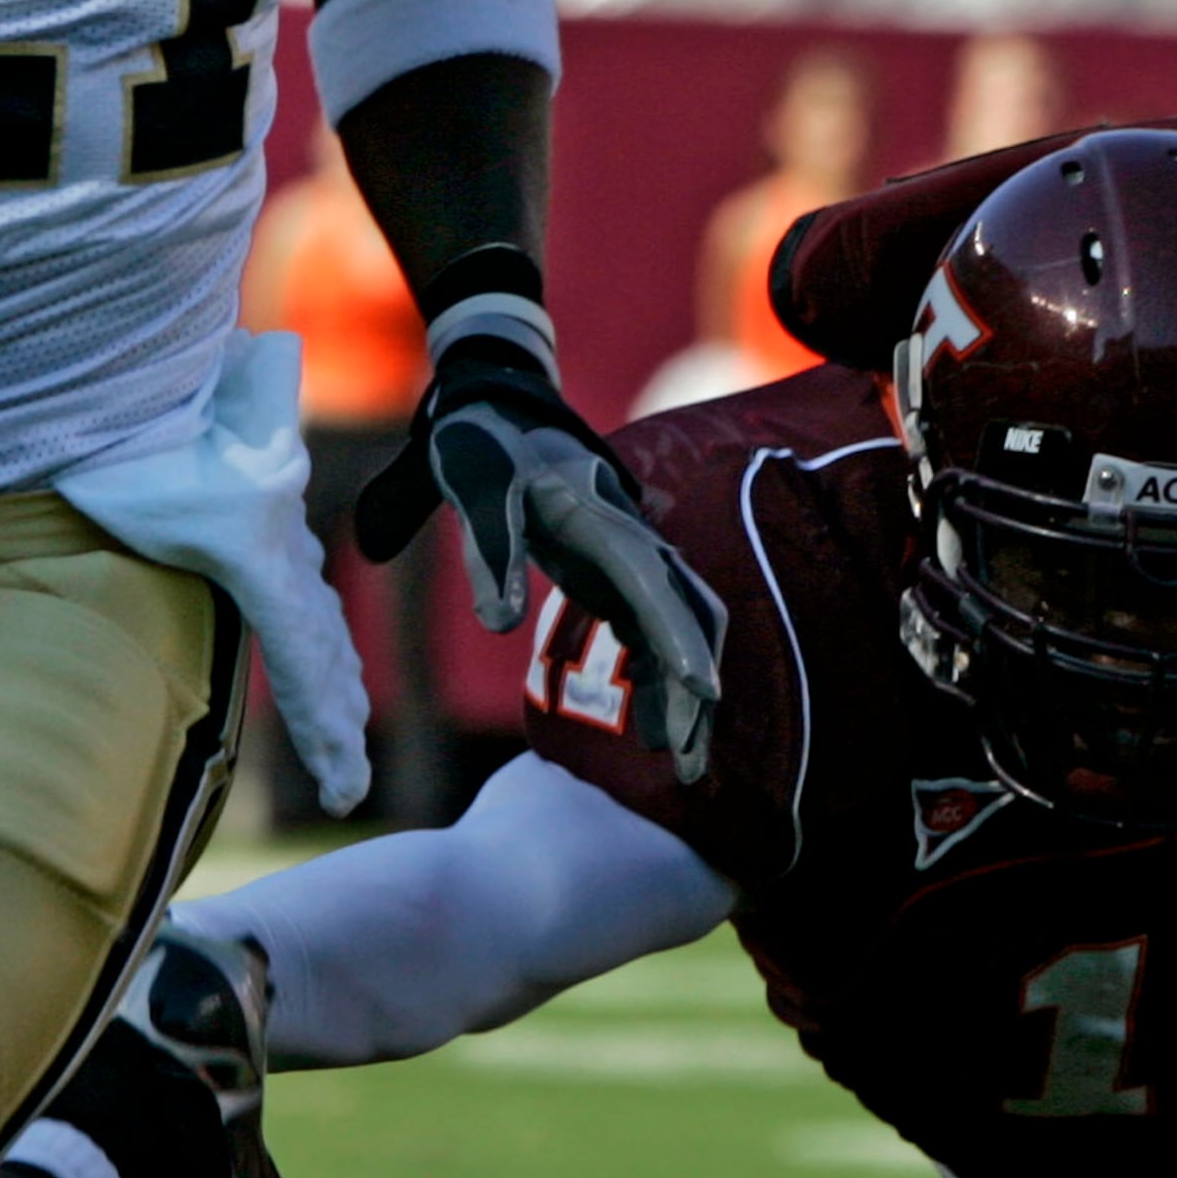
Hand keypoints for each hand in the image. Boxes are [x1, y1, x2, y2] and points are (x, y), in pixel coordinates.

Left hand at [355, 330, 725, 779]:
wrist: (498, 411)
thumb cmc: (483, 447)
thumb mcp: (473, 488)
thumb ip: (488, 552)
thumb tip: (498, 622)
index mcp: (601, 520)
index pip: (653, 584)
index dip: (680, 640)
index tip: (703, 694)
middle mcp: (632, 541)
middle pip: (687, 617)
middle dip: (695, 690)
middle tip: (691, 766)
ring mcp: (631, 560)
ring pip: (683, 629)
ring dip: (688, 693)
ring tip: (684, 764)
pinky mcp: (618, 576)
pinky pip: (658, 633)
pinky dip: (665, 680)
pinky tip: (655, 735)